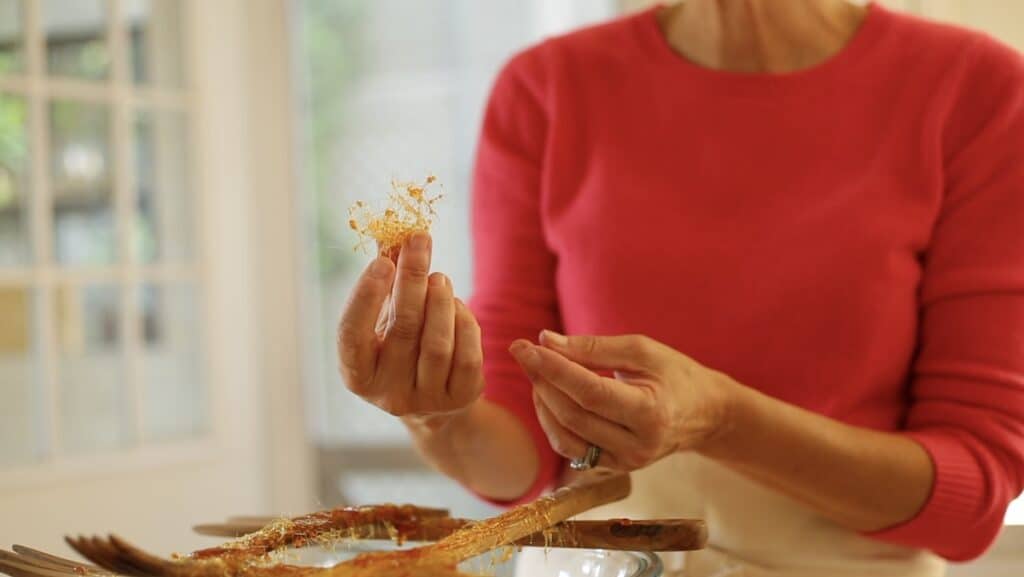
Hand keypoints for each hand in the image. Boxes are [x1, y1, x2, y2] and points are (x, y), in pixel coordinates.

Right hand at [337, 233, 483, 422]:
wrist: (432, 401)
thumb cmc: (400, 346)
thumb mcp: (384, 317)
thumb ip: (383, 278)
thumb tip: (387, 230)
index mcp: (357, 374)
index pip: (352, 334)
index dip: (366, 296)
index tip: (383, 261)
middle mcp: (387, 393)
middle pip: (402, 329)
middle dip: (412, 279)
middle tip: (420, 242)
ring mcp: (424, 400)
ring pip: (437, 344)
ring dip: (441, 301)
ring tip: (440, 278)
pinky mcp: (458, 400)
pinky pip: (466, 356)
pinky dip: (464, 323)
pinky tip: (457, 306)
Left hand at [508, 332, 735, 470]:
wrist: (706, 415)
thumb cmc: (675, 374)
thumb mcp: (642, 350)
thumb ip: (592, 347)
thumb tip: (545, 341)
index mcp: (651, 413)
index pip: (590, 392)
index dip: (554, 369)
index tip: (525, 346)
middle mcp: (638, 446)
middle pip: (573, 415)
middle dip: (542, 381)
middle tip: (524, 352)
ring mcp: (625, 463)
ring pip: (565, 438)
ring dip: (542, 403)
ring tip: (537, 372)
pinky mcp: (614, 469)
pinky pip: (571, 449)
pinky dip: (553, 422)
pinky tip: (550, 396)